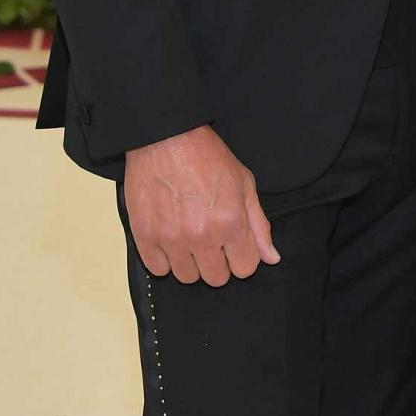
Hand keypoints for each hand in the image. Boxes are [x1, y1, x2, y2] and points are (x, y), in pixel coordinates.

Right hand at [124, 124, 279, 285]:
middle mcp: (202, 236)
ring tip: (189, 234)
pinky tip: (169, 235)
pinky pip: (158, 269)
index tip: (234, 243)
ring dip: (191, 261)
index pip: (245, 269)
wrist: (166, 136)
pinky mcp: (145, 236)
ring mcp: (171, 238)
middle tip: (211, 236)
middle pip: (216, 278)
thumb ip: (259, 224)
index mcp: (230, 223)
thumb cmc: (207, 156)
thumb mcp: (244, 183)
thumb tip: (271, 258)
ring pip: (187, 277)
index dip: (242, 256)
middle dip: (218, 261)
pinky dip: (164, 258)